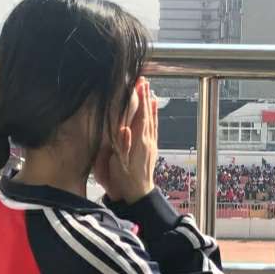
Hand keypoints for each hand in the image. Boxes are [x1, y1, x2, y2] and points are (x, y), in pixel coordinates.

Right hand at [98, 78, 157, 203]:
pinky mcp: (151, 147)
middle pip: (148, 114)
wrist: (138, 192)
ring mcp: (151, 144)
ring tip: (150, 90)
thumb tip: (125, 129)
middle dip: (145, 97)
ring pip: (152, 119)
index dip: (140, 100)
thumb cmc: (125, 179)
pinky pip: (154, 127)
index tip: (138, 85)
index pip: (141, 116)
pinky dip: (154, 116)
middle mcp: (147, 140)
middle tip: (144, 81)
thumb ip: (123, 145)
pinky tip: (154, 109)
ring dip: (150, 104)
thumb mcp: (120, 163)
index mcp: (139, 142)